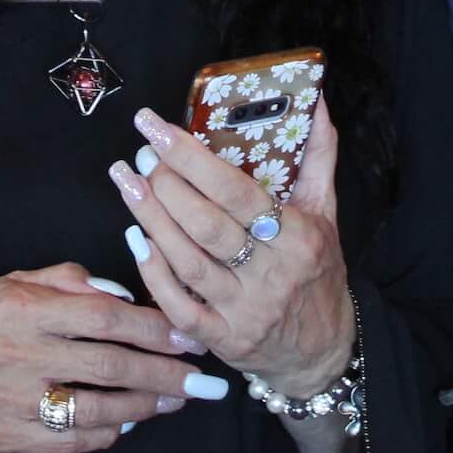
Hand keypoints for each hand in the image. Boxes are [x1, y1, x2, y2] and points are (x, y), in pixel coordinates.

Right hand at [0, 263, 215, 452]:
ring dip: (145, 406)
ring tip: (177, 401)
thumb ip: (68, 280)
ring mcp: (15, 401)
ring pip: (96, 408)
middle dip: (165, 374)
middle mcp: (21, 355)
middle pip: (110, 366)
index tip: (188, 337)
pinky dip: (108, 432)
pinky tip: (131, 421)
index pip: (104, 317)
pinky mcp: (10, 436)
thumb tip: (122, 291)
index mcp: (25, 309)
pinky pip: (72, 440)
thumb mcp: (14, 283)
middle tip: (205, 382)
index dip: (153, 328)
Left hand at [112, 102, 351, 399]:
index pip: (236, 192)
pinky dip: (154, 273)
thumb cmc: (318, 271)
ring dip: (151, 219)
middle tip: (140, 155)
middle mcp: (271, 276)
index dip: (191, 158)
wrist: (324, 351)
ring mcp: (244, 311)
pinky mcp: (223, 340)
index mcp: (297, 237)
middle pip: (206, 225)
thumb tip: (315, 100)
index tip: (158, 128)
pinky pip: (180, 308)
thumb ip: (318, 155)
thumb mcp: (326, 212)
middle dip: (165, 185)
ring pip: (188, 262)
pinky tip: (136, 238)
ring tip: (127, 182)